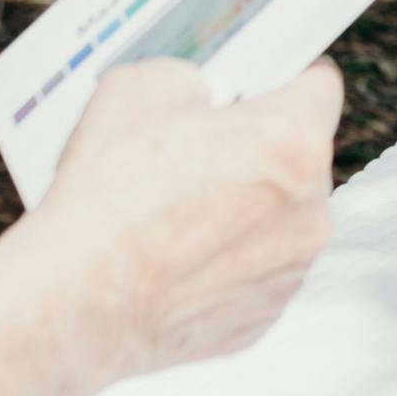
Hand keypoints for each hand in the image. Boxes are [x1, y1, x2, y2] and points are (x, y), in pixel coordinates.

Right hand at [30, 55, 342, 382]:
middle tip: (196, 153)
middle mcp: (310, 210)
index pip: (320, 86)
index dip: (286, 78)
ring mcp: (291, 271)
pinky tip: (174, 257)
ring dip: (243, 209)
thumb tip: (201, 95)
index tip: (265, 84)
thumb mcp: (138, 90)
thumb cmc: (106, 200)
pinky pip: (255, 271)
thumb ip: (191, 79)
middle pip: (299, 159)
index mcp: (292, 141)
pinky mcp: (264, 317)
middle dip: (255, 150)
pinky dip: (224, 261)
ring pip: (279, 220)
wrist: (76, 303)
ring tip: (174, 213)